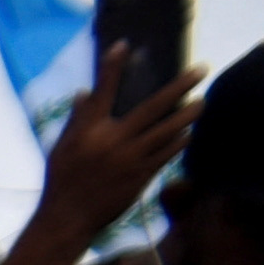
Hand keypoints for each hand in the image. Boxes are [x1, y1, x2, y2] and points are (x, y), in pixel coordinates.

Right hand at [30, 70, 195, 261]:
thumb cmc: (61, 182)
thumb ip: (77, 119)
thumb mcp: (61, 148)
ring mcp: (129, 158)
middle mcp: (111, 140)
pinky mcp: (140, 176)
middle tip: (200, 69)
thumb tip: (85, 93)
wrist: (67, 219)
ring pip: (168, 130)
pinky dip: (179, 140)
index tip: (124, 45)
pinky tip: (188, 131)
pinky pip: (167, 153)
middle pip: (153, 106)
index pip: (102, 92)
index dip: (111, 67)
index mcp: (88, 131)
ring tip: (202, 101)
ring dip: (189, 113)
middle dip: (180, 86)